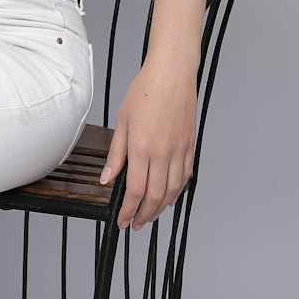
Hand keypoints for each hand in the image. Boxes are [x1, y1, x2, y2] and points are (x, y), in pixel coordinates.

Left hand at [99, 57, 196, 230]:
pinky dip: (177, 191)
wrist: (172, 74)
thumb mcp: (122, 122)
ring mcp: (179, 150)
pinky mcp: (190, 145)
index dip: (128, 210)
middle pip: (155, 196)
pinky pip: (185, 175)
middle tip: (135, 225)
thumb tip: (107, 179)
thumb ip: (116, 154)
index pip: (136, 190)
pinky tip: (169, 198)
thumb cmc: (144, 92)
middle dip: (144, 215)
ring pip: (172, 190)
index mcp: (143, 147)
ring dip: (161, 208)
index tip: (122, 221)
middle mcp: (163, 153)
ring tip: (150, 216)